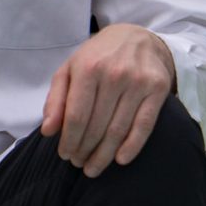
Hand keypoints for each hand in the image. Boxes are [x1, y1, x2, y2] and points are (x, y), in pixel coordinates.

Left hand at [40, 24, 175, 178]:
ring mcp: (138, 82)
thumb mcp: (71, 68)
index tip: (65, 155)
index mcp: (88, 67)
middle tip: (79, 164)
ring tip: (94, 167)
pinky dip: (132, 147)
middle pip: (96, 126)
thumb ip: (56, 99)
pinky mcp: (158, 89)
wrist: (138, 37)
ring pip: (118, 130)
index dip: (69, 140)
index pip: (76, 115)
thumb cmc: (99, 55)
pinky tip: (120, 160)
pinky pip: (144, 125)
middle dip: (85, 150)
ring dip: (104, 155)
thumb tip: (48, 130)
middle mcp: (114, 74)